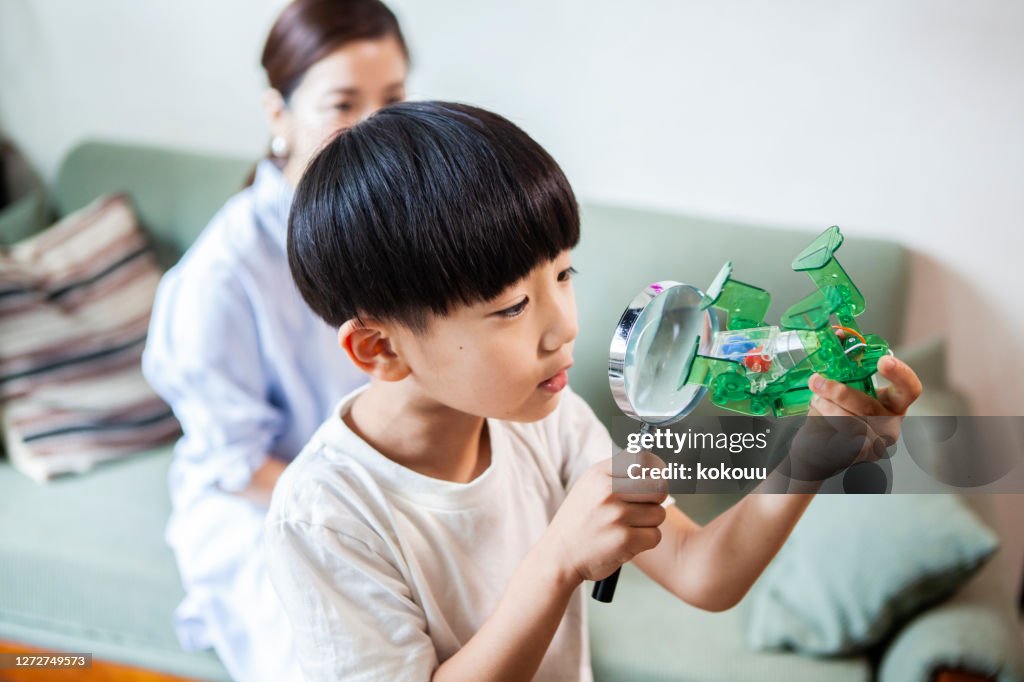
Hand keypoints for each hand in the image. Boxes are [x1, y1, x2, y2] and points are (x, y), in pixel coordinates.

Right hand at [541, 453, 667, 584]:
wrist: (558, 555)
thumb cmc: (579, 521)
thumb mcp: (589, 486)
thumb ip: (618, 474)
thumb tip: (656, 467)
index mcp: (599, 474)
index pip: (643, 461)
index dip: (655, 472)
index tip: (653, 481)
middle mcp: (608, 491)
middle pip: (658, 487)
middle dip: (656, 499)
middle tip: (644, 508)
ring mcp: (616, 515)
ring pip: (659, 514)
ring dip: (649, 523)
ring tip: (627, 527)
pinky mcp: (624, 540)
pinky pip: (655, 536)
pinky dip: (645, 541)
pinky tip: (627, 541)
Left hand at [786, 355, 922, 481]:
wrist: (814, 448)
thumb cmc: (829, 413)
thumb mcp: (836, 385)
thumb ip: (842, 362)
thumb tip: (838, 333)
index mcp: (891, 402)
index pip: (910, 388)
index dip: (901, 374)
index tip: (883, 360)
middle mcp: (890, 423)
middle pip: (871, 406)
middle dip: (841, 392)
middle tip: (818, 381)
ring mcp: (878, 443)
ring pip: (854, 423)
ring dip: (828, 407)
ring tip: (815, 399)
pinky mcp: (860, 457)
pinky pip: (844, 439)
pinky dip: (827, 424)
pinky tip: (819, 420)